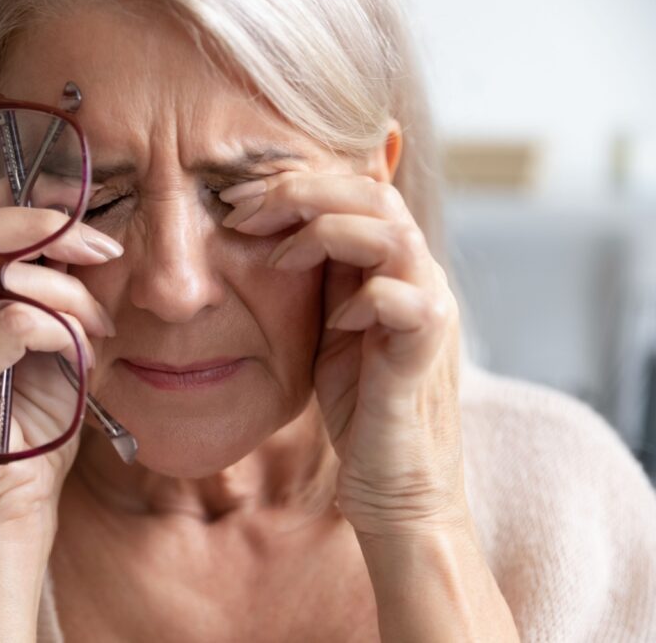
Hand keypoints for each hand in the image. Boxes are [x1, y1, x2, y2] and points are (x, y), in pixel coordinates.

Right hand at [0, 188, 121, 535]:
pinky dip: (62, 329)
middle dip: (50, 229)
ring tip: (98, 328)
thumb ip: (46, 287)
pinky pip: (15, 320)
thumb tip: (78, 230)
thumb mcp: (45, 340)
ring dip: (69, 293)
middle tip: (102, 250)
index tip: (84, 221)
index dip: (28, 207)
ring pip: (1, 273)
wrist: (12, 510)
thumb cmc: (31, 425)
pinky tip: (80, 355)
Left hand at [220, 171, 464, 536]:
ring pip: (392, 232)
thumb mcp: (328, 326)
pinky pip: (403, 301)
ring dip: (325, 232)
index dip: (296, 183)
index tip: (236, 199)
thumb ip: (319, 276)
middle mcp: (419, 276)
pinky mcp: (425, 353)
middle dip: (300, 192)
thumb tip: (270, 228)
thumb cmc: (360, 404)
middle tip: (242, 211)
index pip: (356, 190)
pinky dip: (362, 298)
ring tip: (276, 256)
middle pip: (374, 194)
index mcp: (394, 265)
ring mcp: (429, 311)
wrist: (396, 482)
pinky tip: (333, 320)